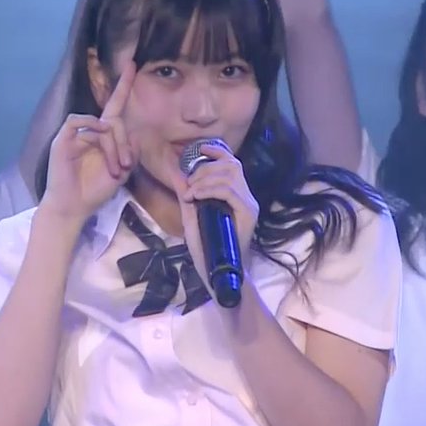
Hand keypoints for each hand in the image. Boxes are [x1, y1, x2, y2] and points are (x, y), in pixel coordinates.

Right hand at [40, 61, 137, 224]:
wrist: (74, 207)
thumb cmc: (95, 191)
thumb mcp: (122, 172)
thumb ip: (131, 152)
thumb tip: (134, 135)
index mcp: (103, 136)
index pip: (115, 106)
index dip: (123, 86)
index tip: (132, 65)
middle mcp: (89, 131)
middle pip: (115, 120)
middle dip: (124, 142)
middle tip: (127, 165)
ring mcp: (75, 134)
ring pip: (101, 124)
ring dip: (113, 145)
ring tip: (116, 167)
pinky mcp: (62, 140)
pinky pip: (77, 121)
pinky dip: (91, 125)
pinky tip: (99, 136)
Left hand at [171, 142, 258, 291]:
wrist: (217, 275)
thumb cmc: (207, 250)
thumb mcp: (191, 217)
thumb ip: (187, 196)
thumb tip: (176, 173)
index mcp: (235, 195)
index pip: (231, 163)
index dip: (216, 152)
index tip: (198, 151)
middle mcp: (246, 197)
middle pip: (231, 165)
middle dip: (205, 168)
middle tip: (189, 186)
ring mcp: (249, 205)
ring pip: (230, 175)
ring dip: (205, 179)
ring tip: (191, 193)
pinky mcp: (248, 214)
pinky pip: (231, 191)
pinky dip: (211, 189)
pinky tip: (197, 197)